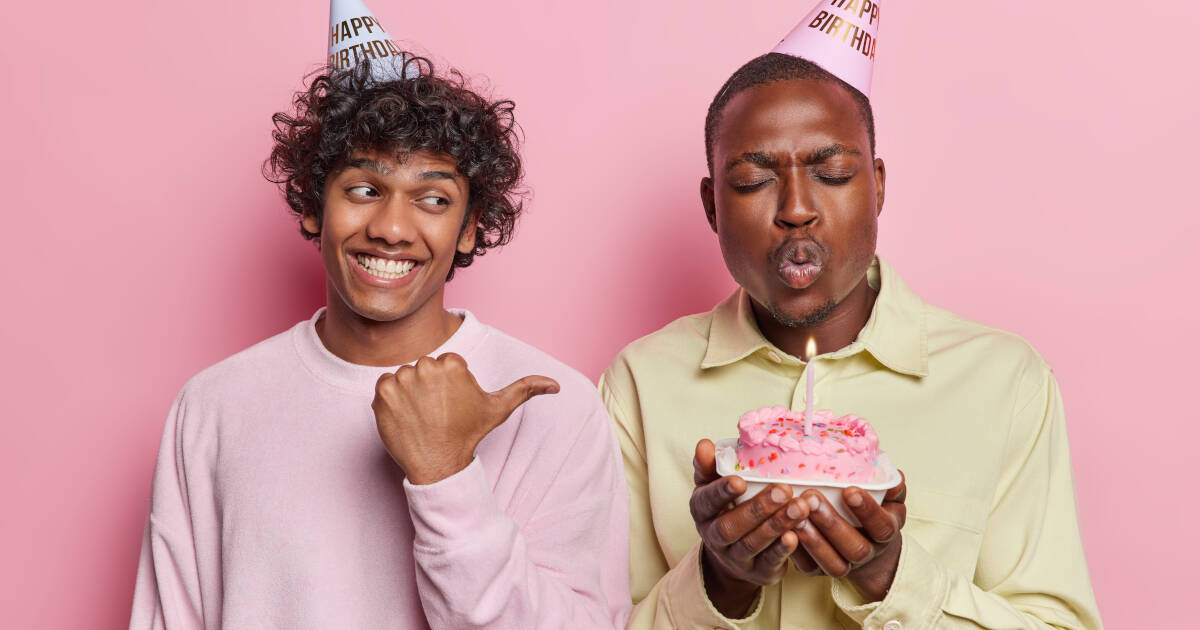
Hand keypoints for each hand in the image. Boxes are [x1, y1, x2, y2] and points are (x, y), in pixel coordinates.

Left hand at [372, 353, 558, 484]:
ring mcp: (402, 379)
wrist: (438, 464)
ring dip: (409, 393)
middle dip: (428, 387)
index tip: (451, 405)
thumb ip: (525, 389)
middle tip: (436, 412)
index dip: (448, 385)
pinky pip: (384, 386)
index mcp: (452, 363)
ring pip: (403, 377)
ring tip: (422, 415)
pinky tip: (406, 417)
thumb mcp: (498, 409)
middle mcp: (426, 366)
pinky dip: (391, 400)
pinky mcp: (382, 393)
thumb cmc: (468, 434)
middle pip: (423, 369)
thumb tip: (556, 385)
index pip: (444, 365)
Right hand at [690, 439, 811, 617]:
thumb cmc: (727, 508)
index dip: (721, 492)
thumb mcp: (713, 486)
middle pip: (730, 526)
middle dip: (757, 509)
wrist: (733, 555)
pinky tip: (796, 535)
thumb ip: (709, 466)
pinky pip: (768, 562)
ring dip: (776, 525)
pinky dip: (782, 550)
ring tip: (799, 507)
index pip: (706, 501)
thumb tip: (704, 444)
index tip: (740, 481)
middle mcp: (713, 537)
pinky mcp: (757, 572)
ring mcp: (734, 558)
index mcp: (702, 511)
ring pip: (751, 544)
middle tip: (783, 490)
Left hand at [789, 471, 906, 601]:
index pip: (882, 526)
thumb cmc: (874, 512)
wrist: (867, 546)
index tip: (850, 491)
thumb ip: (891, 486)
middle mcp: (867, 553)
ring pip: (832, 562)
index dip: (868, 511)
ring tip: (796, 515)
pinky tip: (784, 530)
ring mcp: (844, 565)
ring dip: (812, 540)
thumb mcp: (888, 498)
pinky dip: (795, 552)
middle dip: (831, 523)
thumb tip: (893, 478)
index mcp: (885, 533)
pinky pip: (808, 567)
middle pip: (854, 548)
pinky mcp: (820, 571)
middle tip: (811, 498)